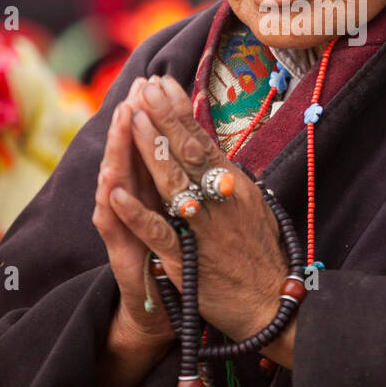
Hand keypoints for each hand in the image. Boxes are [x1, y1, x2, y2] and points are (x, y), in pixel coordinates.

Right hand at [92, 77, 174, 352]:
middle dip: (133, 123)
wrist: (162, 314)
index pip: (150, 147)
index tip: (159, 82)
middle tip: (136, 91)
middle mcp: (132, 207)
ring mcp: (124, 230)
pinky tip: (113, 188)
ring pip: (118, 185)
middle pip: (130, 157)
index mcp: (152, 193)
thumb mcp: (186, 215)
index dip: (154, 115)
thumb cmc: (178, 259)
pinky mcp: (124, 257)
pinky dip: (119, 210)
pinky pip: (120, 232)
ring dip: (121, 152)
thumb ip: (185, 179)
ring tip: (123, 121)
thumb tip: (196, 141)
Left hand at [109, 74, 296, 365]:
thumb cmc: (261, 254)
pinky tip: (116, 191)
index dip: (179, 110)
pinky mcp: (185, 258)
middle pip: (186, 152)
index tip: (161, 83)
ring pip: (171, 183)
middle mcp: (218, 200)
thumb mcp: (252, 206)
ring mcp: (200, 228)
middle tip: (143, 87)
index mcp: (233, 185)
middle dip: (163, 117)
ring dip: (149, 149)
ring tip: (131, 117)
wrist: (270, 304)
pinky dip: (136, 212)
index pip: (202, 140)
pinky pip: (157, 232)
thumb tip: (211, 148)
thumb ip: (229, 178)